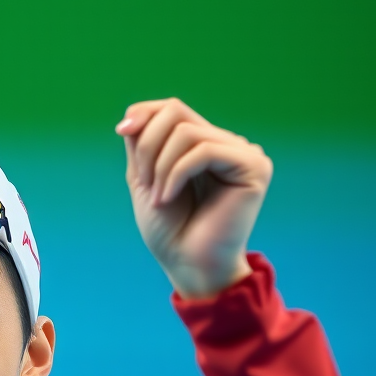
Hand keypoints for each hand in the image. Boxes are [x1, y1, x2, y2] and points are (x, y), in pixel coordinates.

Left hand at [116, 98, 272, 298]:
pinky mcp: (253, 166)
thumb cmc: (168, 232)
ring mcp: (244, 153)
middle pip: (178, 112)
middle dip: (148, 145)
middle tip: (143, 181)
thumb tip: (134, 111)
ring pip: (187, 132)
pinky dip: (176, 174)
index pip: (173, 108)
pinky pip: (204, 150)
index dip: (145, 113)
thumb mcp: (144, 179)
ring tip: (158, 198)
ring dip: (160, 166)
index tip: (122, 131)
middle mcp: (227, 143)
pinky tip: (168, 198)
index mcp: (204, 145)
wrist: (187, 266)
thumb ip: (142, 143)